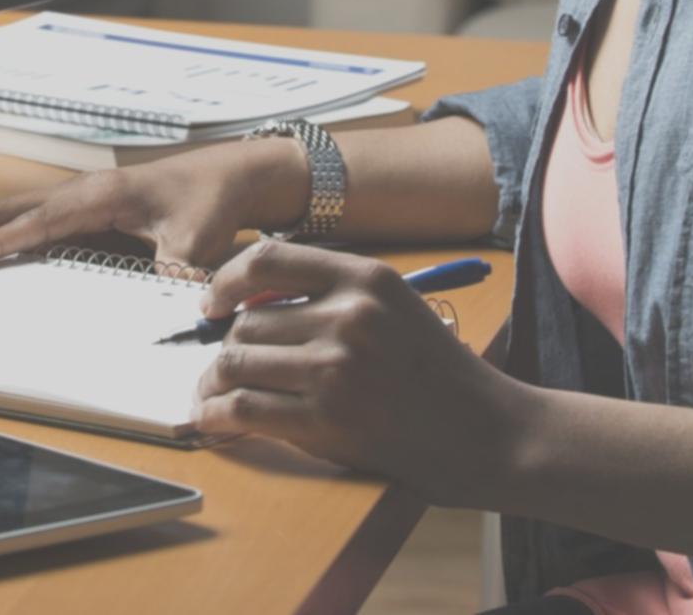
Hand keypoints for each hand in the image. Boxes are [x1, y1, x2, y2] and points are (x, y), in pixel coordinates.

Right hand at [0, 138, 305, 270]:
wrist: (236, 175)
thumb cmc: (215, 203)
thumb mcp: (202, 242)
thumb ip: (179, 272)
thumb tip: (165, 303)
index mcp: (103, 195)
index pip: (38, 223)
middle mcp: (82, 192)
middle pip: (5, 211)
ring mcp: (80, 199)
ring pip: (9, 213)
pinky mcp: (84, 211)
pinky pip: (28, 222)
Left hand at [190, 240, 521, 506]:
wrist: (483, 432)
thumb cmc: (436, 372)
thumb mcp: (395, 307)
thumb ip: (332, 295)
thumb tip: (247, 302)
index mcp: (366, 277)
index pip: (267, 260)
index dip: (225, 280)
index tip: (212, 303)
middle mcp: (349, 314)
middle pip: (247, 320)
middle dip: (226, 347)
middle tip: (220, 367)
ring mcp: (336, 367)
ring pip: (237, 361)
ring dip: (214, 382)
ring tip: (213, 395)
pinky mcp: (326, 418)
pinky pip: (243, 407)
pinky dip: (214, 415)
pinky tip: (209, 420)